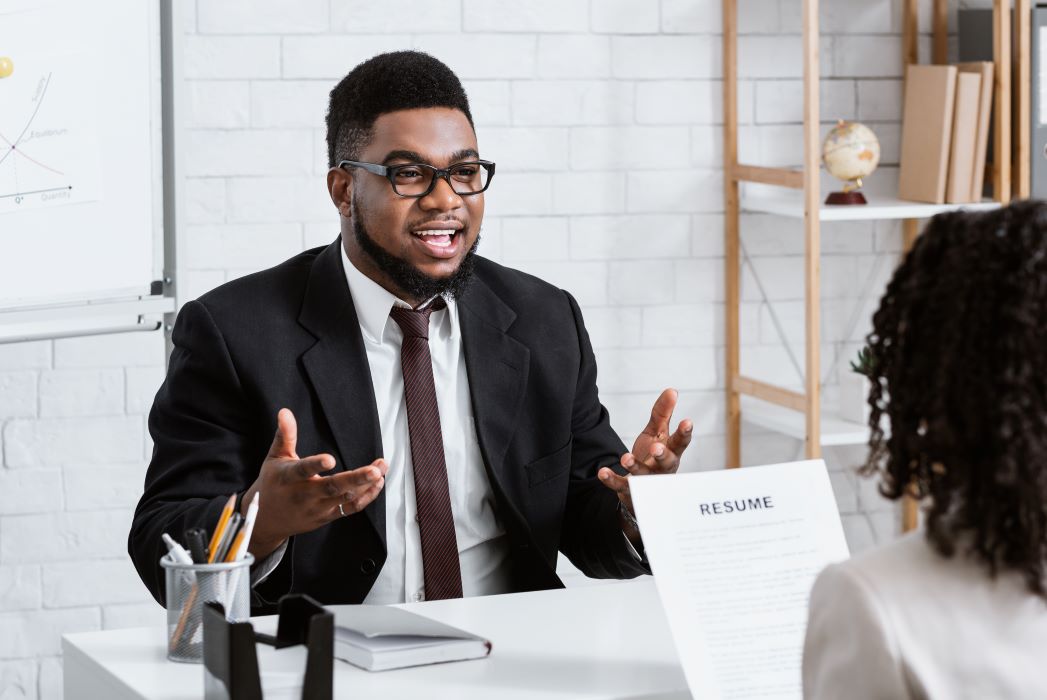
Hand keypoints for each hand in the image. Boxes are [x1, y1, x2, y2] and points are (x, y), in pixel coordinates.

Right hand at [243, 408, 386, 557]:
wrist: (267, 520)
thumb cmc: (272, 484)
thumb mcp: (275, 458)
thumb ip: (284, 435)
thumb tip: (285, 411)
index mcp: (288, 478)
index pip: (302, 470)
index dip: (316, 465)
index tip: (330, 459)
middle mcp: (304, 495)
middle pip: (332, 488)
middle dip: (355, 479)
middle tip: (375, 470)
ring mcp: (317, 508)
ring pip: (345, 498)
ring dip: (366, 484)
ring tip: (382, 467)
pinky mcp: (327, 516)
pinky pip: (350, 508)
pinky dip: (367, 496)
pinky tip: (378, 482)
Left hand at [598, 388, 692, 532]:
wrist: (642, 489)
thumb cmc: (653, 456)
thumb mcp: (657, 433)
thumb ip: (663, 413)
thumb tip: (672, 390)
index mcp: (671, 452)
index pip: (680, 442)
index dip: (684, 433)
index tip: (687, 422)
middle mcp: (662, 468)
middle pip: (666, 462)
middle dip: (662, 455)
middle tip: (657, 447)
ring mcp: (647, 481)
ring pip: (643, 475)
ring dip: (635, 466)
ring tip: (625, 458)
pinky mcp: (629, 489)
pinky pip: (620, 485)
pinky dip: (611, 479)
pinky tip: (602, 472)